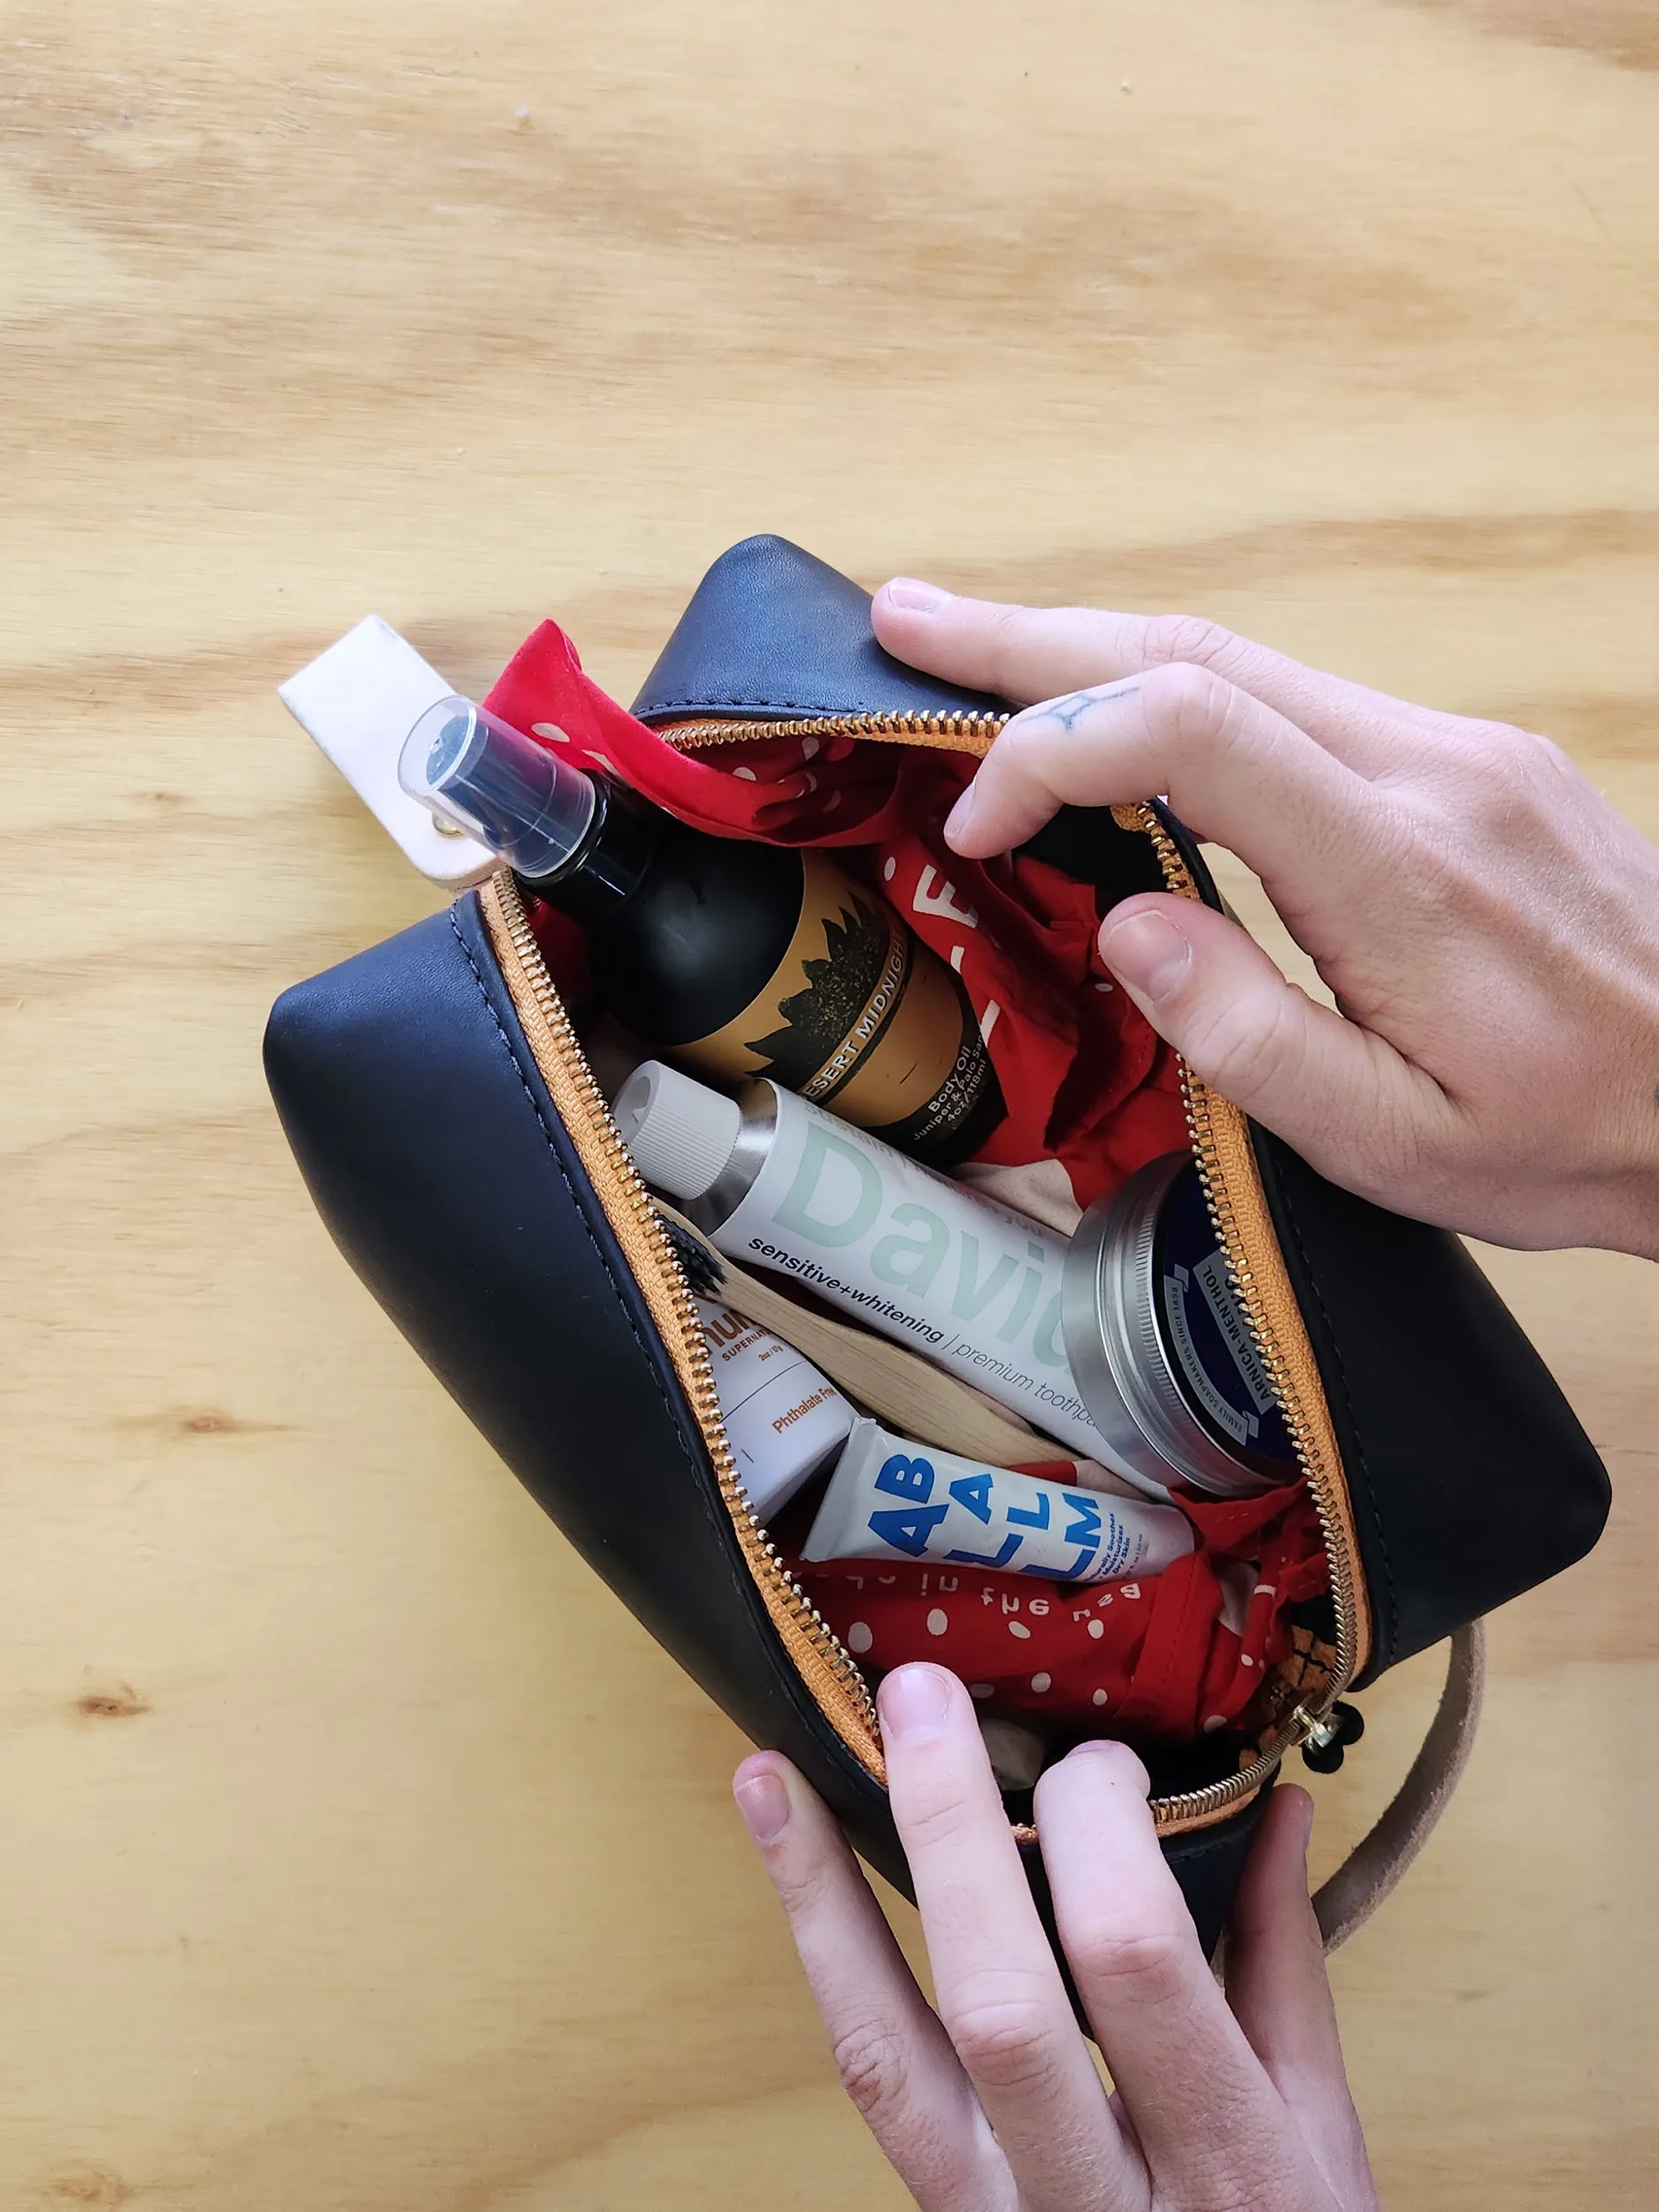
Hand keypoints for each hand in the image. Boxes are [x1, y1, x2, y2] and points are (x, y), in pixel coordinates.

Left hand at [735, 1664, 1375, 2211]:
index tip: (1100, 1761)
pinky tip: (788, 1866)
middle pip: (999, 2002)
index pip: (1135, 1964)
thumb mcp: (1327, 2137)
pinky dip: (824, 1959)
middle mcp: (1096, 2201)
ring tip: (770, 1773)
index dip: (1102, 1833)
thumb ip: (1284, 1965)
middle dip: (952, 1832)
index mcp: (1228, 2159)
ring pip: (887, 2058)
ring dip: (821, 1900)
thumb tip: (1271, 1801)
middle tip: (920, 1694)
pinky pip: (869, 2084)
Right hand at [872, 578, 1658, 1258]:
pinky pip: (1298, 695)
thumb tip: (1122, 920)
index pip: (1190, 730)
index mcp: (1400, 868)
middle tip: (905, 621)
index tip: (974, 823)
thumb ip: (1247, 1033)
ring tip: (976, 650)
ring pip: (1243, 657)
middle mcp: (1429, 771)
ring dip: (1098, 649)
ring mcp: (1453, 749)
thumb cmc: (1570, 1131)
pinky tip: (1120, 706)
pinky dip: (1180, 686)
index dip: (1051, 751)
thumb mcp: (1393, 1141)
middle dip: (1032, 639)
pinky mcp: (1465, 759)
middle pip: (1198, 652)